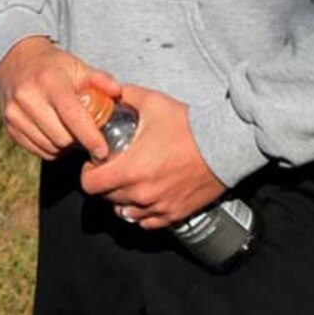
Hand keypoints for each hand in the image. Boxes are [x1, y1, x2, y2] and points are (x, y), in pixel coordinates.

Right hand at [0, 36, 120, 160]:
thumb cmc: (53, 67)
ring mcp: (14, 113)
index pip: (72, 115)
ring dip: (65, 145)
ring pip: (50, 146)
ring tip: (70, 131)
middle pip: (62, 136)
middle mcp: (27, 96)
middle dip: (79, 140)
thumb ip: (100, 79)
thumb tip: (117, 92)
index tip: (103, 150)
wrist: (16, 63)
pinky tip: (55, 134)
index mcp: (49, 80)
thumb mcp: (78, 66)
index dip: (90, 137)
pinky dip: (51, 148)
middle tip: (87, 134)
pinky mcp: (9, 126)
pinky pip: (37, 150)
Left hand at [80, 85, 226, 228]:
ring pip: (125, 212)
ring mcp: (160, 206)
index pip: (90, 184)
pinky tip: (144, 197)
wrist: (226, 145)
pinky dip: (142, 213)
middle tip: (112, 168)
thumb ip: (125, 95)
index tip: (95, 163)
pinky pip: (148, 223)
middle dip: (104, 183)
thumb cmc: (190, 126)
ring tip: (128, 182)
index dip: (88, 173)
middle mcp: (143, 193)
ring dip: (121, 199)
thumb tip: (110, 91)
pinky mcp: (176, 214)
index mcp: (131, 169)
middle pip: (106, 198)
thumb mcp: (153, 103)